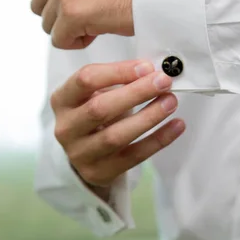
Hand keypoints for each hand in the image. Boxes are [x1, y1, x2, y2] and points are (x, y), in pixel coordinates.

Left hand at [28, 0, 144, 48]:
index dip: (55, 0)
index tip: (79, 4)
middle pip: (39, 5)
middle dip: (61, 16)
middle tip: (91, 16)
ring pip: (48, 25)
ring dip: (71, 29)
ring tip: (98, 21)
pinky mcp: (71, 14)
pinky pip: (60, 40)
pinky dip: (78, 42)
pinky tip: (99, 31)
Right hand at [51, 60, 184, 188]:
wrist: (86, 154)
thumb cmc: (96, 114)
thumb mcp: (97, 93)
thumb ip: (119, 80)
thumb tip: (152, 71)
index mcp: (62, 100)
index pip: (86, 79)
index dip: (118, 71)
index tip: (146, 67)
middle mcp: (66, 128)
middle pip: (100, 108)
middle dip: (136, 93)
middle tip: (163, 82)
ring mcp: (80, 154)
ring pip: (116, 135)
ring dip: (148, 116)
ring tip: (171, 101)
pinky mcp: (100, 172)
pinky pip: (134, 156)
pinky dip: (159, 140)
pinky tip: (177, 125)